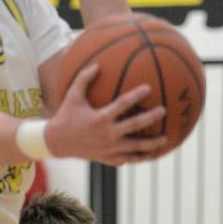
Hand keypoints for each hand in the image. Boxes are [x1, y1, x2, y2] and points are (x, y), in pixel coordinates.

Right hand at [44, 65, 166, 164]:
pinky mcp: (107, 159)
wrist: (56, 143)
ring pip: (135, 147)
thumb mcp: (72, 96)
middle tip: (163, 111)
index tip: (148, 88)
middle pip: (134, 126)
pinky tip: (150, 154)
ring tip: (165, 139)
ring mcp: (108, 148)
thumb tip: (97, 64)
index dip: (136, 95)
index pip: (122, 104)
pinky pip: (127, 159)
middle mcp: (106, 134)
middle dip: (150, 118)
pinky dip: (139, 157)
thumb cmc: (66, 116)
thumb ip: (84, 79)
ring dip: (151, 144)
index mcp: (100, 118)